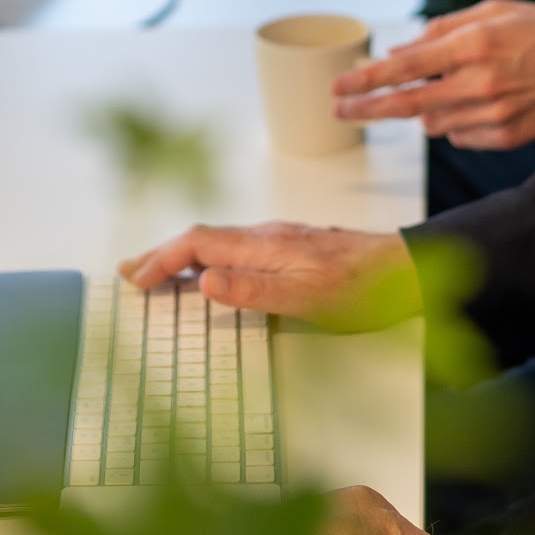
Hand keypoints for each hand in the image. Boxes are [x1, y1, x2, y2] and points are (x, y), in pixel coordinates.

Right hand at [118, 221, 417, 329]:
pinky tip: (210, 270)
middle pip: (200, 237)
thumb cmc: (363, 289)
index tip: (136, 280)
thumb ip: (254, 290)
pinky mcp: (293, 247)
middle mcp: (267, 235)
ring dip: (182, 254)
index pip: (197, 244)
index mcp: (263, 245)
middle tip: (128, 270)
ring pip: (217, 241)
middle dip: (161, 253)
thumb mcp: (307, 299)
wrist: (407, 269)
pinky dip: (207, 256)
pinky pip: (234, 246)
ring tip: (157, 271)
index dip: (161, 260)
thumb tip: (202, 281)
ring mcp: (280, 239)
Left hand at [332, 0, 534, 149]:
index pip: (404, 68)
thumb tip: (402, 50)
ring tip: (450, 86)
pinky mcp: (507, 139)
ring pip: (432, 122)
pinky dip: (456, 121)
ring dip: (425, 107)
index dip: (366, 80)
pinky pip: (461, 136)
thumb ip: (445, 29)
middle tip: (339, 109)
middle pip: (407, 105)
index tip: (340, 87)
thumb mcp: (497, 10)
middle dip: (367, 108)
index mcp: (476, 45)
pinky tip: (480, 102)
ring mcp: (494, 116)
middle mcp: (481, 84)